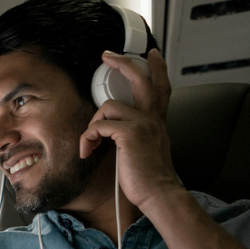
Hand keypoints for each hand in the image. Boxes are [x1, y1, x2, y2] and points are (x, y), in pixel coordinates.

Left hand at [79, 48, 185, 210]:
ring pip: (108, 106)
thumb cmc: (149, 178)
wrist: (159, 193)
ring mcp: (142, 124)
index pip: (161, 86)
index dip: (157, 68)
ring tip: (90, 143)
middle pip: (141, 78)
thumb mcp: (149, 148)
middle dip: (123, 62)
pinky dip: (88, 138)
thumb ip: (140, 133)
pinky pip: (99, 126)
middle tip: (107, 56)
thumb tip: (116, 129)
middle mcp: (152, 118)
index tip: (151, 54)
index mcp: (157, 121)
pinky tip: (88, 151)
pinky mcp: (129, 134)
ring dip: (92, 124)